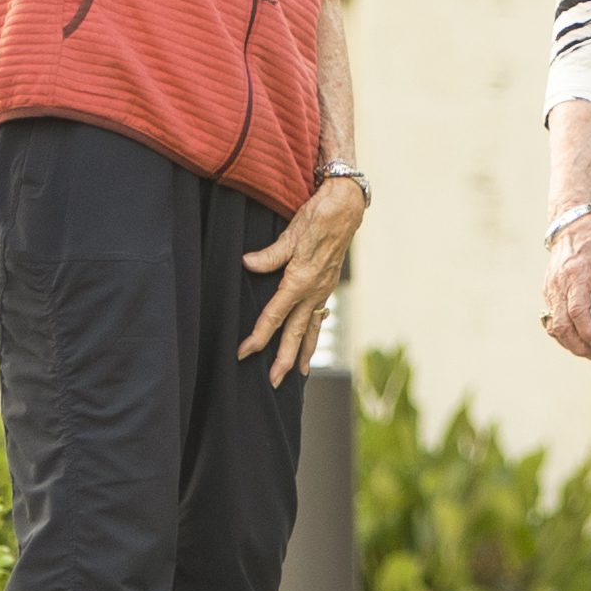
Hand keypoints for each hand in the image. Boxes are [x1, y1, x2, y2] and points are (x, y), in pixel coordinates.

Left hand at [239, 175, 368, 382]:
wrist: (346, 208)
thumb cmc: (317, 218)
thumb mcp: (289, 235)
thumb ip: (269, 255)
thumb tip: (248, 264)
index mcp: (299, 281)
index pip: (274, 317)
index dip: (258, 336)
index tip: (245, 352)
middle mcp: (313, 291)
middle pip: (295, 333)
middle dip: (284, 359)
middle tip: (275, 381)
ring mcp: (322, 290)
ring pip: (311, 328)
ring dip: (304, 352)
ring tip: (299, 373)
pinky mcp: (327, 285)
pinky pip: (319, 315)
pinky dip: (315, 330)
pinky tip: (312, 337)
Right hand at [537, 205, 590, 361]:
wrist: (570, 224)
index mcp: (575, 275)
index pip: (577, 311)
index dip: (587, 331)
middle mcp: (558, 284)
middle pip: (562, 324)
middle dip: (577, 344)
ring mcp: (550, 289)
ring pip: (553, 325)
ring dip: (568, 342)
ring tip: (587, 351)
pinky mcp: (547, 291)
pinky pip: (550, 318)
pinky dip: (561, 333)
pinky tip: (575, 339)